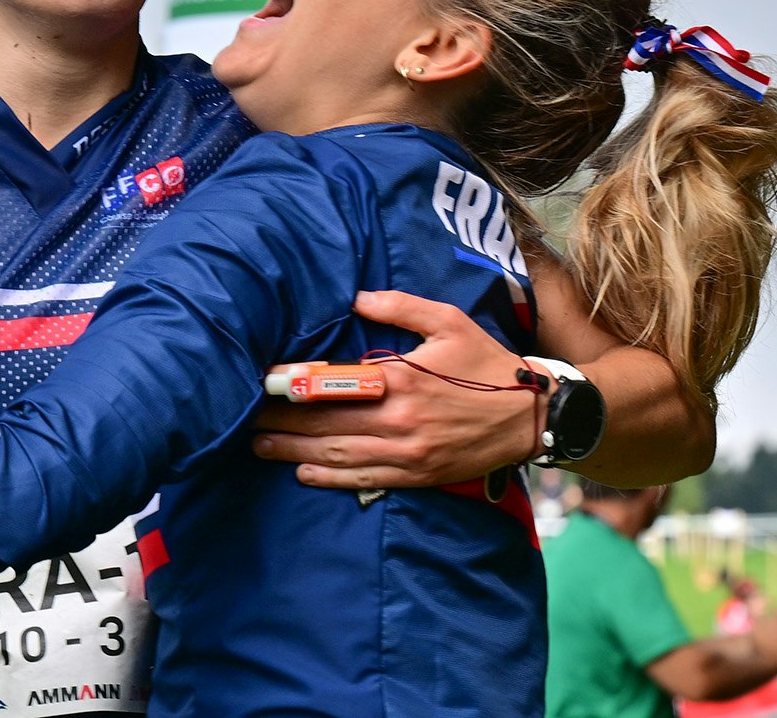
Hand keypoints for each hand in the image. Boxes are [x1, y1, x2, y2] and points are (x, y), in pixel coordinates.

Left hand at [251, 290, 538, 487]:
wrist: (532, 415)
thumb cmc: (487, 362)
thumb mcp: (448, 322)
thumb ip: (400, 307)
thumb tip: (356, 297)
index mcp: (401, 379)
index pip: (333, 383)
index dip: (293, 385)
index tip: (262, 382)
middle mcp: (398, 419)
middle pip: (325, 423)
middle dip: (282, 421)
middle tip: (245, 418)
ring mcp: (407, 453)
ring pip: (338, 454)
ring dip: (294, 452)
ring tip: (260, 446)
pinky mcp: (417, 475)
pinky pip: (365, 479)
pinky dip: (330, 477)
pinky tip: (303, 473)